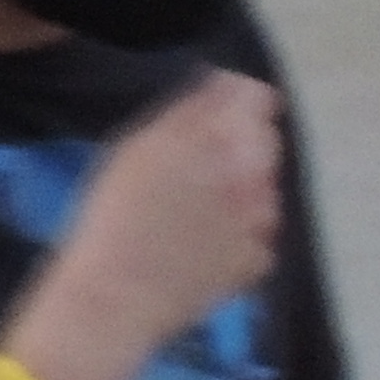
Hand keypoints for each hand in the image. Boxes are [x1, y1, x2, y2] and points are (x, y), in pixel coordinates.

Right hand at [47, 69, 282, 349]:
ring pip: (266, 189)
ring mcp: (259, 217)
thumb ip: (190, 111)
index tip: (220, 119)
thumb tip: (225, 83)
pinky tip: (204, 248)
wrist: (116, 295)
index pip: (256, 99)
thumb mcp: (138, 148)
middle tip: (198, 174)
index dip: (240, 107)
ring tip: (195, 217)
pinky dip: (242, 237)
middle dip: (241, 150)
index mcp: (216, 136)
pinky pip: (261, 235)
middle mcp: (247, 170)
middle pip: (266, 143)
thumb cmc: (113, 217)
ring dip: (243, 194)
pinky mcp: (259, 257)